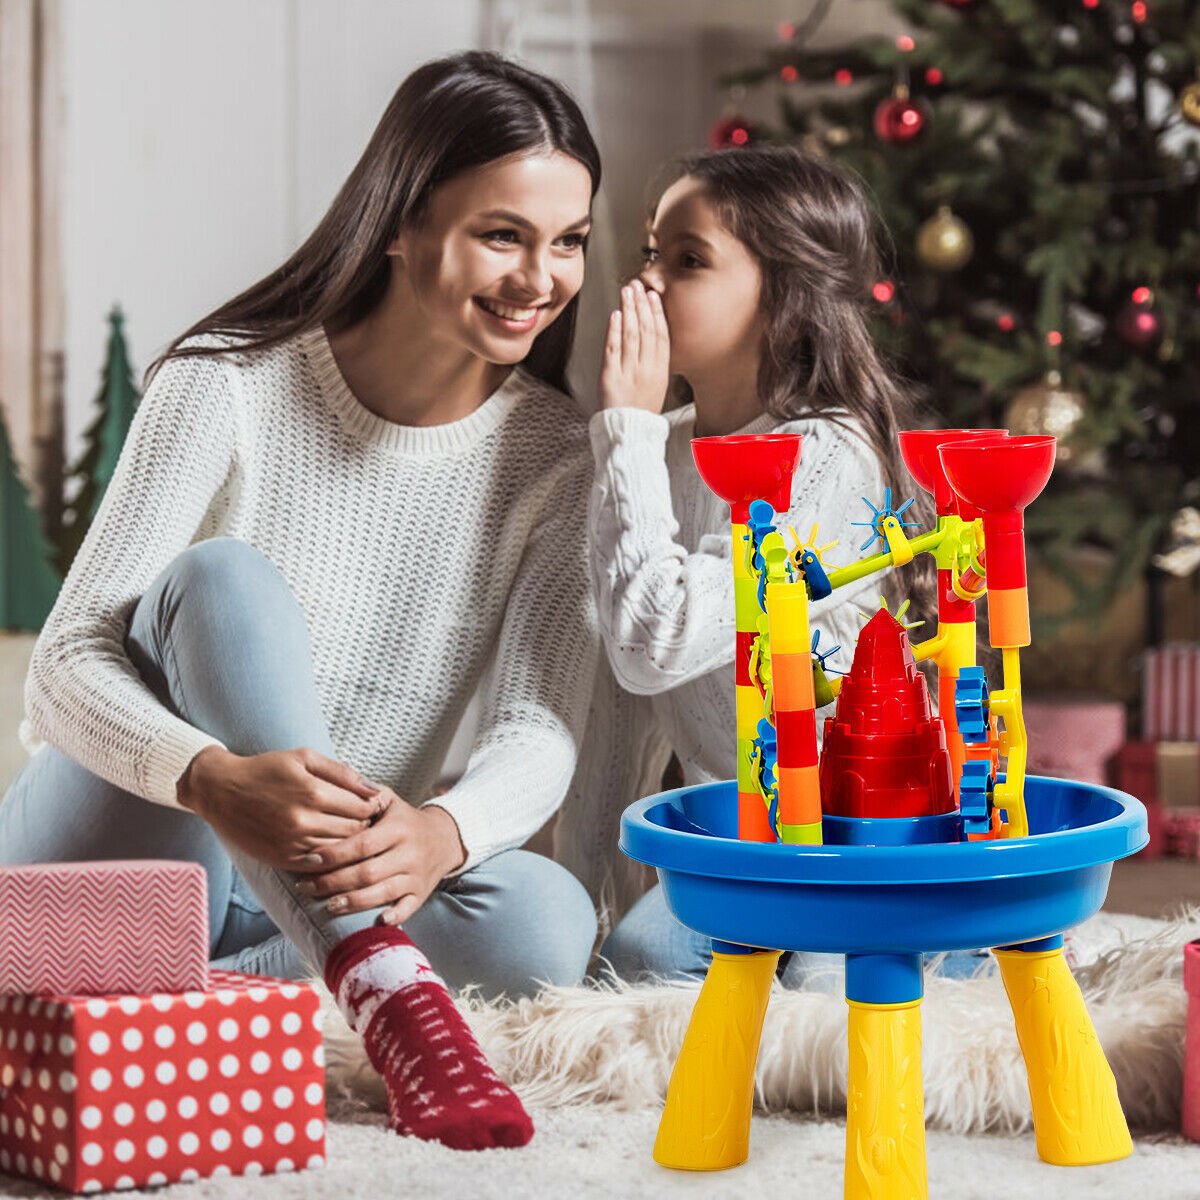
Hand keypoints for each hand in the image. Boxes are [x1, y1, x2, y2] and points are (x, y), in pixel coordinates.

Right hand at [177, 745, 381, 870]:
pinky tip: (330, 846)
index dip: (372, 807)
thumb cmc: (266, 769)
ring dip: (349, 843)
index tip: (372, 805)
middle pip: (355, 831)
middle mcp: (304, 820)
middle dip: (364, 825)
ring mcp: (292, 843)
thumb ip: (342, 773)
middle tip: (363, 819)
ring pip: (340, 850)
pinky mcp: (283, 859)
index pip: (363, 808)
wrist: (221, 791)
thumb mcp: (304, 758)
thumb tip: (375, 790)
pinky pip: (320, 864)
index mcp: (313, 792)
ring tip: (348, 831)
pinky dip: (330, 857)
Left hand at [293, 791, 466, 923]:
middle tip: (305, 886)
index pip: (362, 844)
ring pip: (383, 892)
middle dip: (333, 882)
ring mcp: (415, 875)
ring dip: (353, 902)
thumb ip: (364, 795)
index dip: (334, 854)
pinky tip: (377, 921)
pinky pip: (408, 908)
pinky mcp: (421, 893)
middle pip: (367, 872)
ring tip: (328, 905)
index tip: (308, 860)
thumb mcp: (390, 800)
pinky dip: (394, 916)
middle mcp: (408, 853)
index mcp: (397, 829)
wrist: (444, 838)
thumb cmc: (405, 820)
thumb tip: (334, 787)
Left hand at [599, 279, 669, 414]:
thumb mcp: (658, 385)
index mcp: (661, 371)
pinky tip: (616, 315)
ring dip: (628, 310)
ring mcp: (629, 372)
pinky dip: (614, 330)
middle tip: (637, 286)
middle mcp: (646, 369)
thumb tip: (652, 335)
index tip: (653, 296)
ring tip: (626, 292)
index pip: (661, 335)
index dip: (657, 313)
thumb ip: (656, 361)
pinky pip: (613, 349)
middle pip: (646, 330)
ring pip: (631, 335)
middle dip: (641, 305)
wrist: (630, 433)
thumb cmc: (642, 410)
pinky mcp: (611, 376)